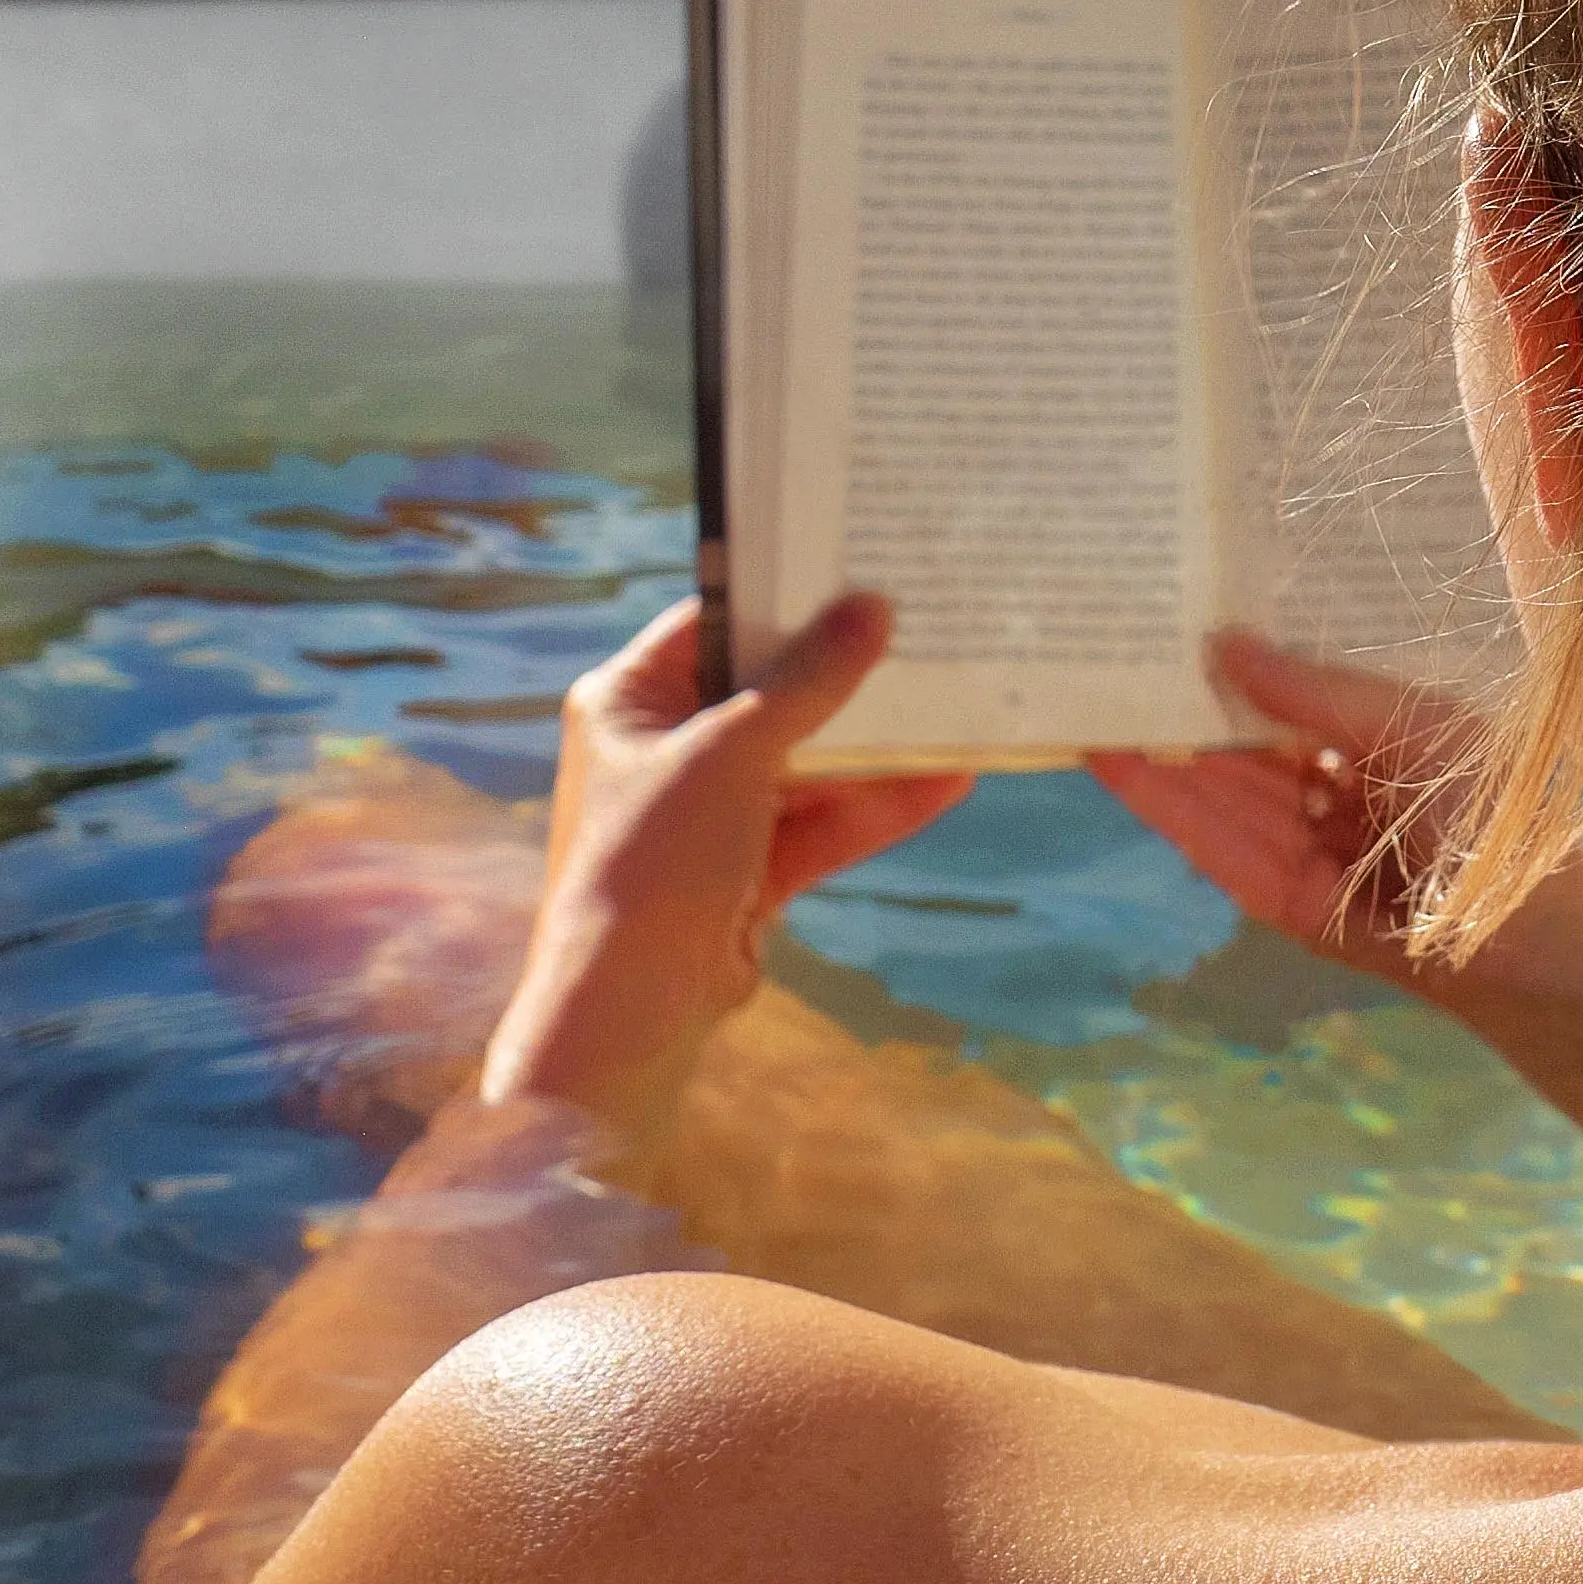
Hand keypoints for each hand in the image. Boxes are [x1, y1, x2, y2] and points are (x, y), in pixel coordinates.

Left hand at [469, 590, 971, 1142]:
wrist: (630, 1012)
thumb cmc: (654, 860)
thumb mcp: (732, 752)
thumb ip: (808, 681)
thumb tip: (871, 607)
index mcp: (626, 700)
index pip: (711, 623)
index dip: (781, 598)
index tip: (856, 572)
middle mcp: (661, 749)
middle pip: (766, 694)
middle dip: (844, 678)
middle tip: (922, 635)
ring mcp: (706, 815)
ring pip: (804, 765)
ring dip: (874, 748)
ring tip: (956, 710)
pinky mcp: (746, 873)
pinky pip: (819, 826)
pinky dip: (874, 808)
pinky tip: (946, 782)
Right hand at [1091, 628, 1582, 1055]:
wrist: (1552, 961)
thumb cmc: (1505, 822)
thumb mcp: (1417, 727)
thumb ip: (1317, 692)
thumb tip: (1223, 643)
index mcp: (1386, 745)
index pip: (1293, 695)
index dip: (1236, 657)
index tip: (1171, 609)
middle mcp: (1344, 797)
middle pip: (1245, 744)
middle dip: (1180, 702)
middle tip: (1103, 647)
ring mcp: (1314, 856)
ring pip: (1221, 795)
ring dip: (1155, 752)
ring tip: (1085, 694)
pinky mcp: (1291, 910)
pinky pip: (1223, 851)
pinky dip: (1170, 809)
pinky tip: (1120, 763)